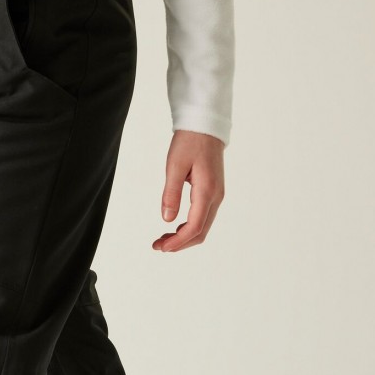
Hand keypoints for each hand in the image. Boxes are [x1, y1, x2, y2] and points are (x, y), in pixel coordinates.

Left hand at [153, 130, 225, 251]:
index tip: (161, 247)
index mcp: (207, 191)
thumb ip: (171, 194)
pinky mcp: (213, 193)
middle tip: (158, 246)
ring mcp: (216, 196)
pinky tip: (174, 228)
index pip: (194, 227)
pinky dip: (189, 228)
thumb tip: (167, 220)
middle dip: (179, 244)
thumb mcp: (175, 166)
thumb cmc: (189, 142)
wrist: (205, 126)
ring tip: (163, 239)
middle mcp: (216, 197)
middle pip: (200, 232)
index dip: (177, 242)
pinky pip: (203, 218)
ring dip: (183, 237)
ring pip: (202, 227)